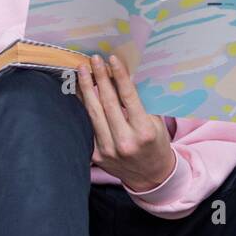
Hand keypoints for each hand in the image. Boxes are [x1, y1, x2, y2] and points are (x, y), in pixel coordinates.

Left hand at [74, 52, 174, 191]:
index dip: (119, 76)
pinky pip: (87, 126)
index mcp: (144, 132)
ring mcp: (108, 150)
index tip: (112, 59)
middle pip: (107, 103)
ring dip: (86, 89)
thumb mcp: (156, 123)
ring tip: (82, 71)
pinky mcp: (96, 155)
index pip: (128, 97)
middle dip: (99, 78)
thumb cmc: (156, 144)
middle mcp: (125, 142)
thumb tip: (122, 76)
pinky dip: (82, 107)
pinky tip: (79, 92)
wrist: (151, 176)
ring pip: (93, 113)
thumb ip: (140, 103)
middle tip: (94, 60)